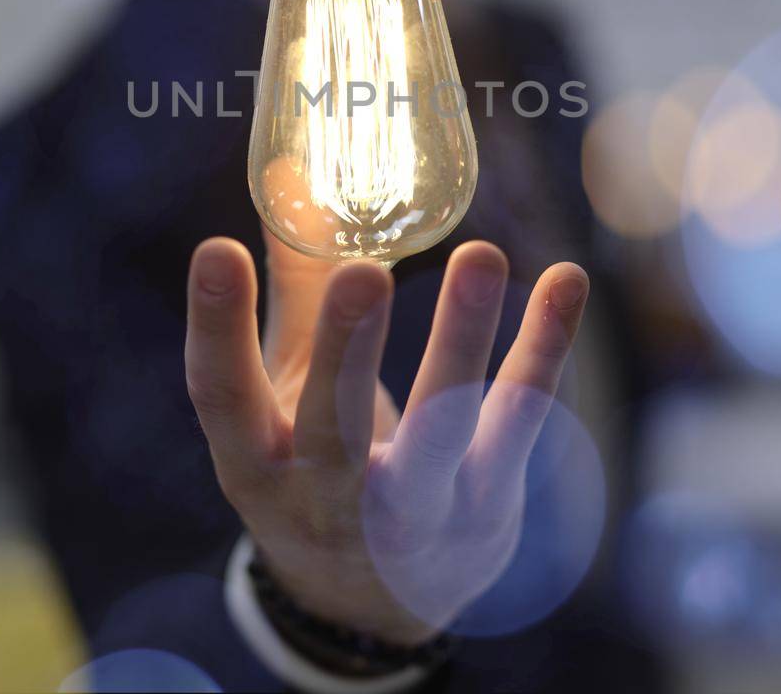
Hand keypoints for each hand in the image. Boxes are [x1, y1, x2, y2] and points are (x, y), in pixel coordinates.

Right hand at [185, 230, 588, 645]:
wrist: (373, 604)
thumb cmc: (316, 467)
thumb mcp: (287, 395)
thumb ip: (297, 291)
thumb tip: (291, 177)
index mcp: (256, 462)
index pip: (221, 398)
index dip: (215, 329)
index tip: (217, 253)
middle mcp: (325, 498)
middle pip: (331, 429)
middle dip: (347, 350)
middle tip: (361, 271)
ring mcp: (411, 512)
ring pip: (440, 429)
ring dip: (462, 342)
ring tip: (481, 254)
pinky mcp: (486, 506)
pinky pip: (518, 424)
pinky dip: (543, 351)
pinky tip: (565, 283)